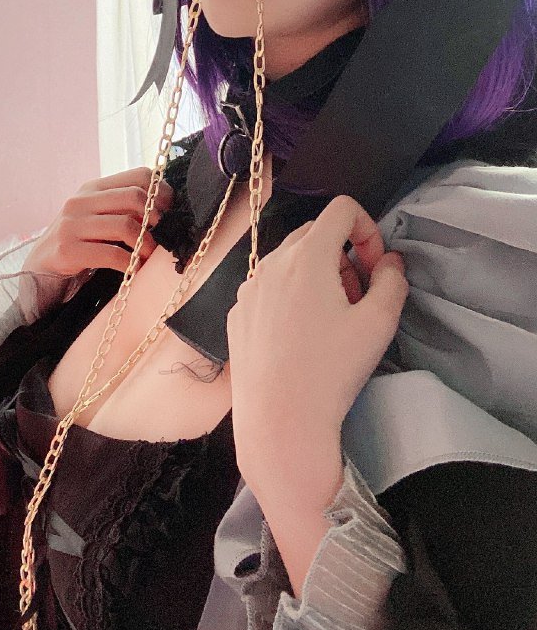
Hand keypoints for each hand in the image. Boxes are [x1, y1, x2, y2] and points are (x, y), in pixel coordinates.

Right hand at [24, 166, 173, 278]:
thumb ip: (121, 208)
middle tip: (164, 236)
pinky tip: (134, 270)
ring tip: (150, 256)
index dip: (162, 192)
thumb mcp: (96, 218)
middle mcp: (81, 201)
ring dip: (146, 244)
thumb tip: (164, 209)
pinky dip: (130, 263)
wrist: (38, 269)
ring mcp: (72, 224)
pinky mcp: (67, 250)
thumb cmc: (77, 244)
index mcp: (92, 188)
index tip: (171, 211)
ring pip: (126, 225)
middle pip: (134, 197)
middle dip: (156, 217)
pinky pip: (111, 253)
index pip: (138, 175)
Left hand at [226, 195, 407, 508]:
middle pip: (314, 233)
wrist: (279, 421)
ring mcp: (248, 288)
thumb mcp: (378, 324)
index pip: (341, 208)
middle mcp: (271, 262)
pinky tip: (299, 339)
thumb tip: (389, 262)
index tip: (375, 267)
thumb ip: (392, 281)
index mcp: (307, 256)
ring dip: (316, 276)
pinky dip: (289, 297)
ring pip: (289, 261)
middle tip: (357, 298)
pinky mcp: (236, 313)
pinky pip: (268, 288)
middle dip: (343, 255)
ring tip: (330, 322)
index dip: (368, 228)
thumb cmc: (331, 372)